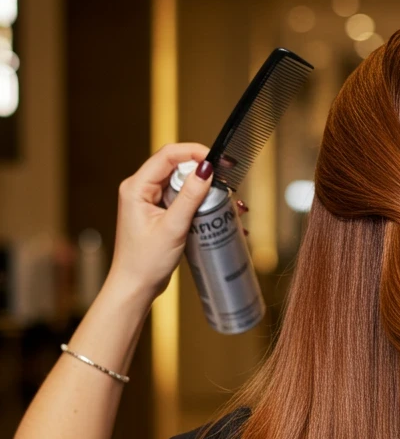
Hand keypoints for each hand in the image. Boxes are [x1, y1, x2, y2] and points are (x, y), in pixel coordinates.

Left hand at [107, 143, 212, 301]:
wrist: (135, 287)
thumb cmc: (144, 262)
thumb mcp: (172, 227)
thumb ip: (189, 197)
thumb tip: (206, 170)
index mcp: (136, 187)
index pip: (167, 155)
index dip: (193, 152)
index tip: (215, 158)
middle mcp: (141, 190)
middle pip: (177, 168)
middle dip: (203, 174)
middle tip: (225, 185)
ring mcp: (151, 202)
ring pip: (182, 184)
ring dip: (204, 191)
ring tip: (225, 203)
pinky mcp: (160, 213)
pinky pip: (182, 200)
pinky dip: (199, 204)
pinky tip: (215, 213)